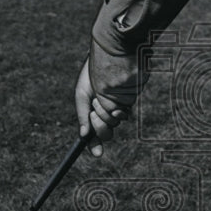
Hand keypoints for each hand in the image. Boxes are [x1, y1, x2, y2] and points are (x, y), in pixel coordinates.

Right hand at [75, 42, 141, 156]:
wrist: (111, 56)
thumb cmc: (93, 72)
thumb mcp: (82, 93)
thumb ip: (82, 115)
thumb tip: (83, 136)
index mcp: (92, 108)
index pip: (93, 132)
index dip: (94, 144)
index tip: (98, 154)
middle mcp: (106, 110)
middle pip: (104, 132)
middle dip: (99, 127)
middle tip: (94, 113)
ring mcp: (118, 106)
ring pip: (113, 125)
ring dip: (104, 116)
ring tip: (100, 99)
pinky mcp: (129, 101)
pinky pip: (122, 115)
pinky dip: (116, 112)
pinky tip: (114, 102)